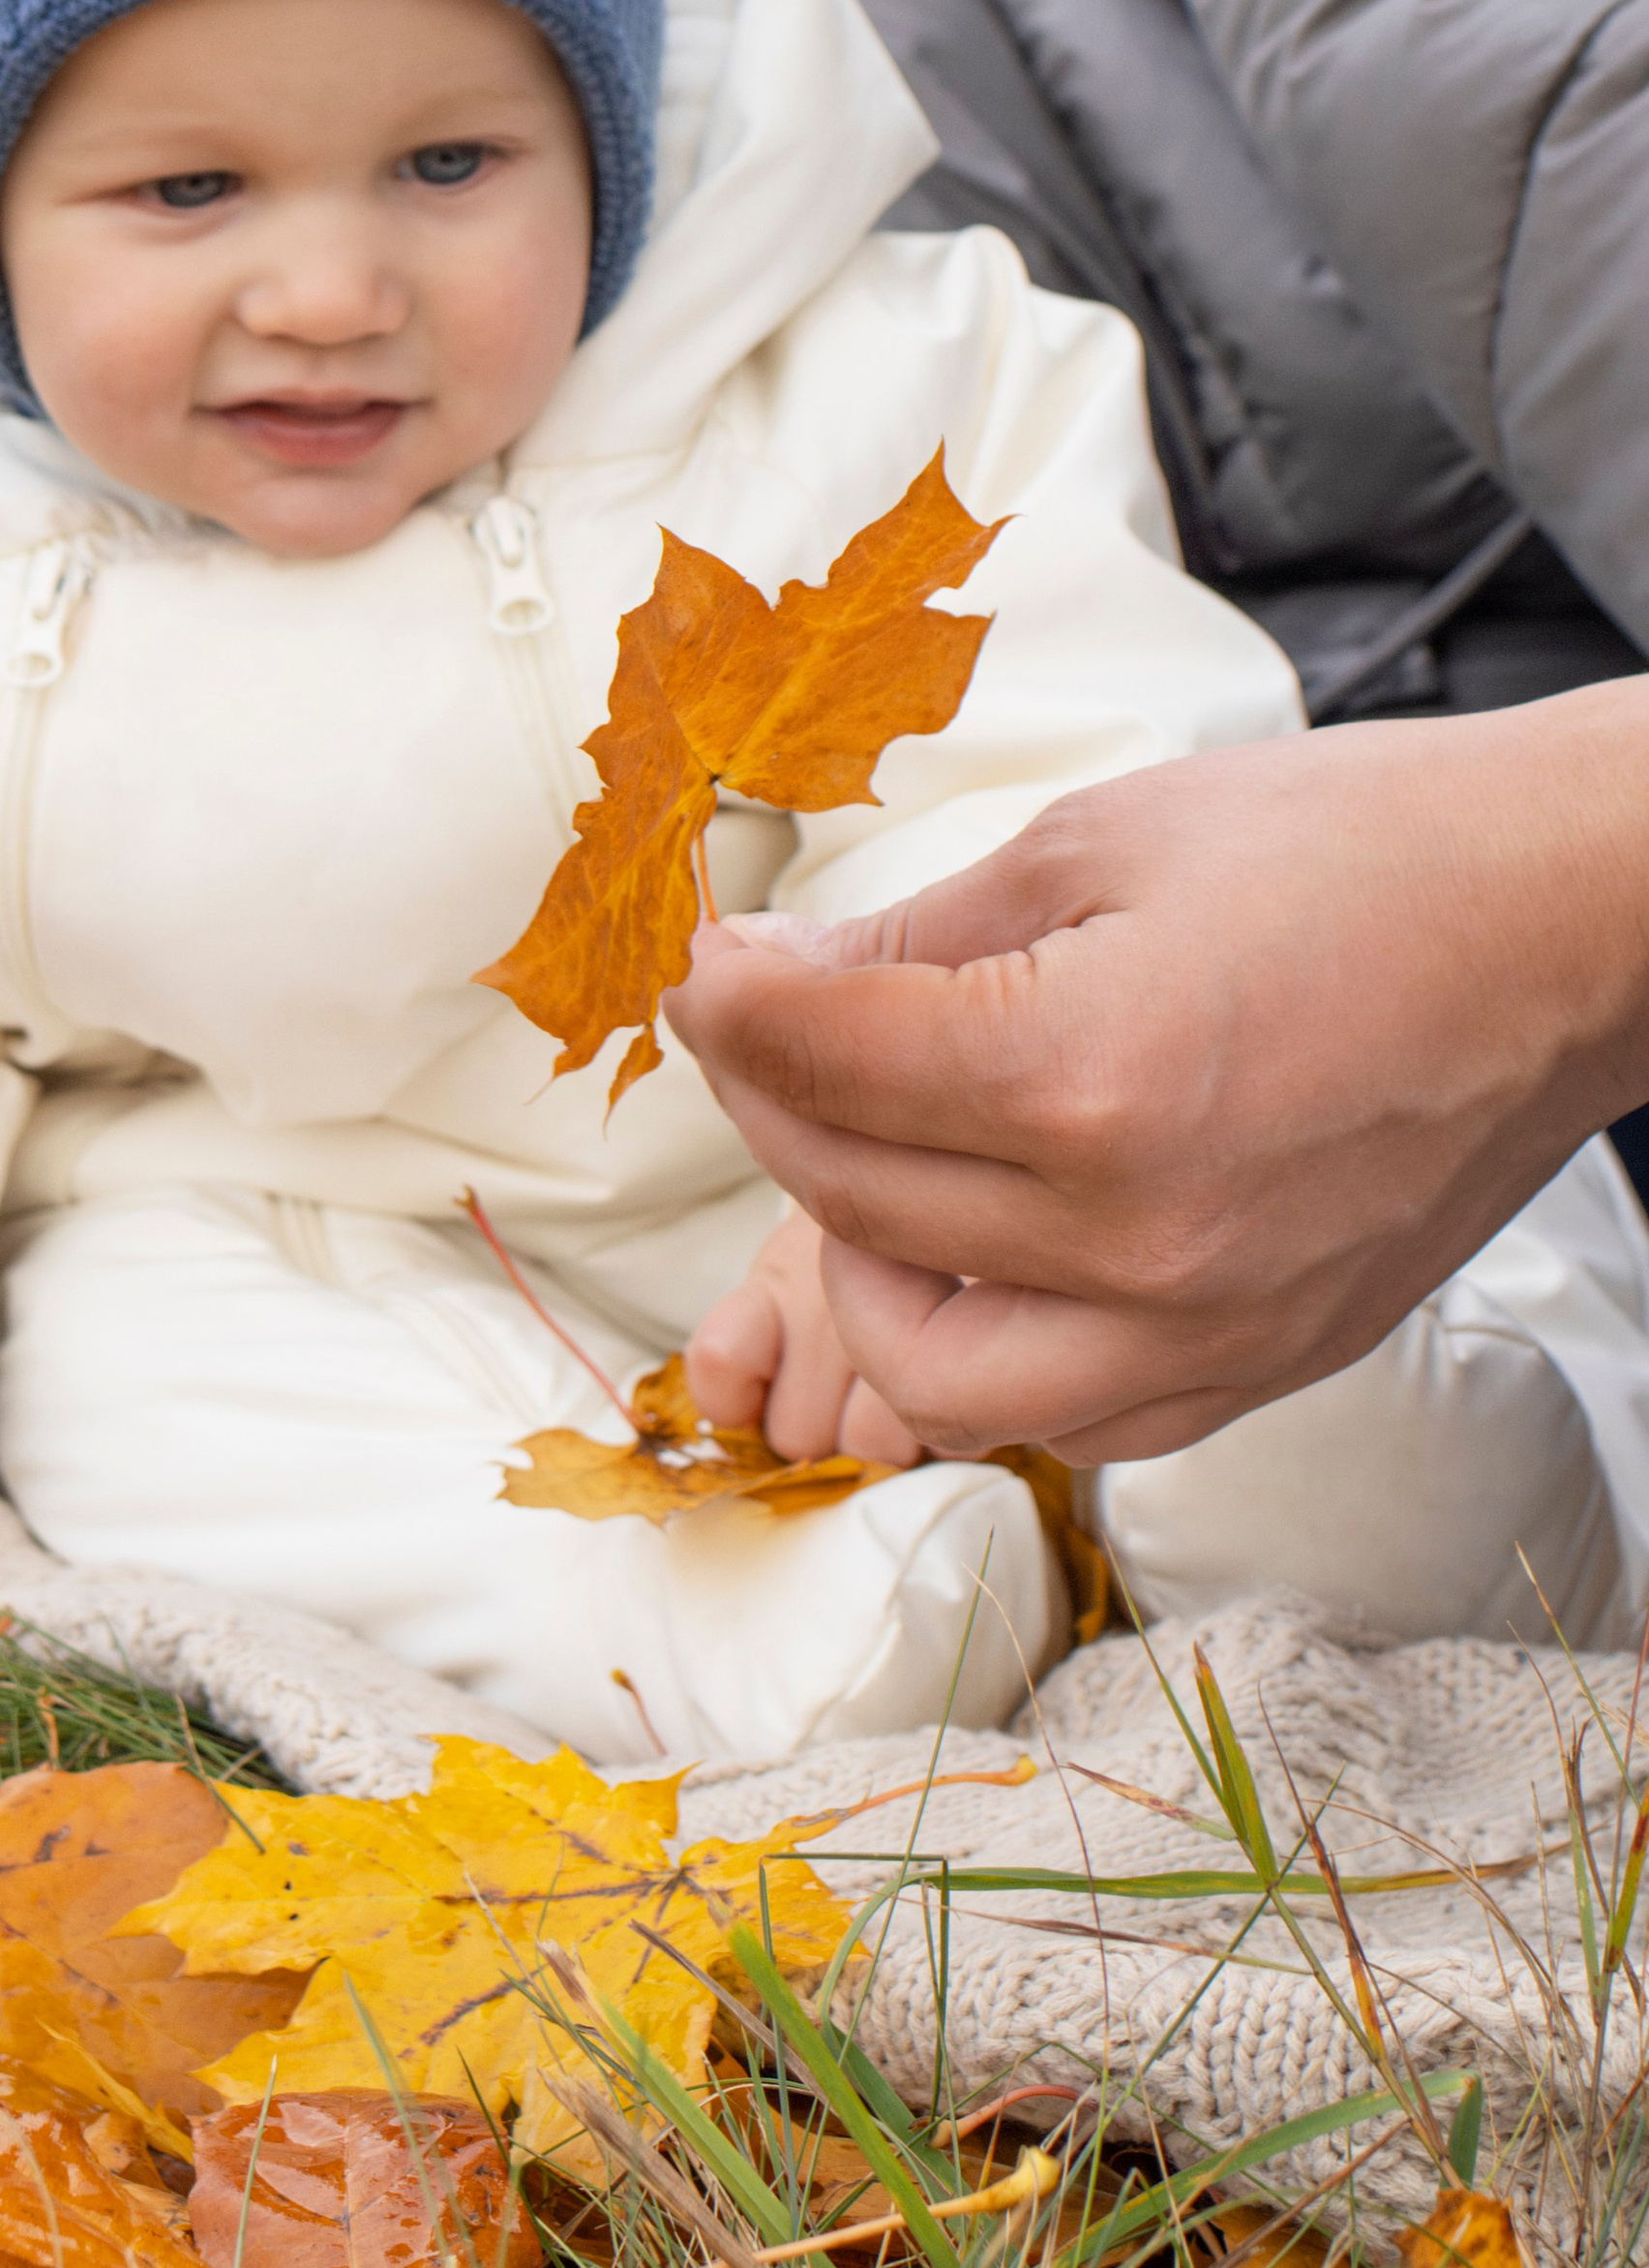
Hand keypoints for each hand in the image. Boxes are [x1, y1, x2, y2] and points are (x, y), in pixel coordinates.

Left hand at [663, 682, 1648, 1467]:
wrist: (1557, 932)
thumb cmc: (1353, 854)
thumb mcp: (1100, 845)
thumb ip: (917, 940)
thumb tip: (768, 983)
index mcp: (1084, 1075)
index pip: (820, 1061)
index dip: (729, 999)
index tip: (709, 963)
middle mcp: (1133, 1237)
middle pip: (844, 1199)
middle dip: (766, 1099)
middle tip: (763, 1023)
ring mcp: (1200, 1330)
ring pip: (928, 1371)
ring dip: (857, 1262)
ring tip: (875, 1153)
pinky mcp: (1253, 1371)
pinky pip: (1059, 1422)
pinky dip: (984, 1350)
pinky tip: (981, 1246)